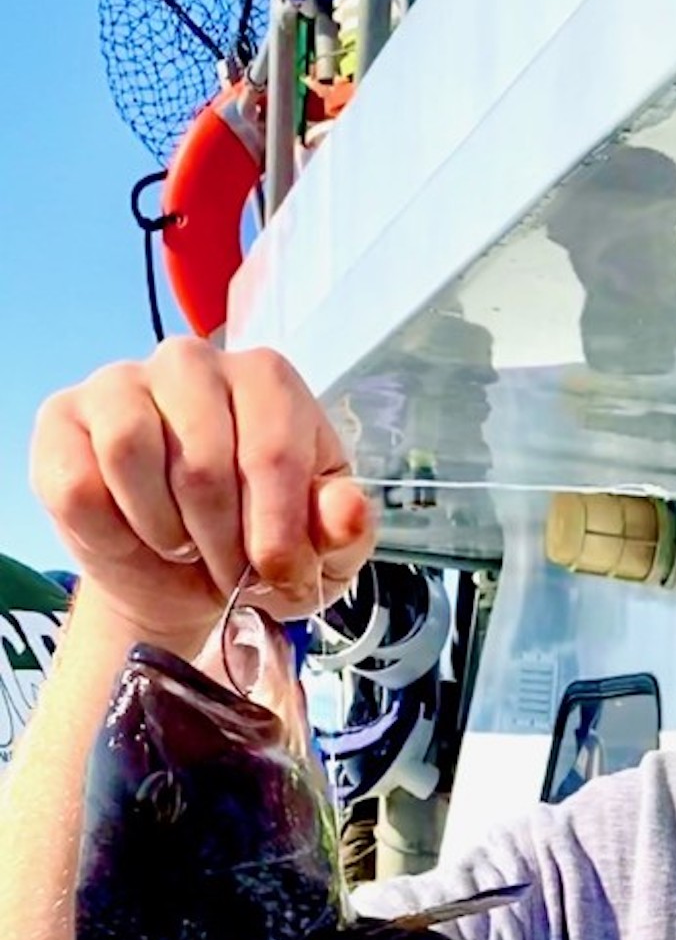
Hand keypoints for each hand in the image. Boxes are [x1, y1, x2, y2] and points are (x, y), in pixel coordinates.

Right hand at [30, 338, 375, 653]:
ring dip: (166, 530)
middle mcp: (191, 363)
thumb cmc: (260, 546)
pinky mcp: (64, 421)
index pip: (272, 452)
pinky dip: (114, 531)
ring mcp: (121, 383)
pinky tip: (138, 535)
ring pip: (131, 453)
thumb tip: (347, 509)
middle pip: (202, 460)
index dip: (276, 533)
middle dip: (223, 543)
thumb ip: (344, 530)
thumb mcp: (322, 553)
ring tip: (186, 547)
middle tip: (231, 572)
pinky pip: (79, 481)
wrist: (184, 577)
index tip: (277, 574)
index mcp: (266, 381)